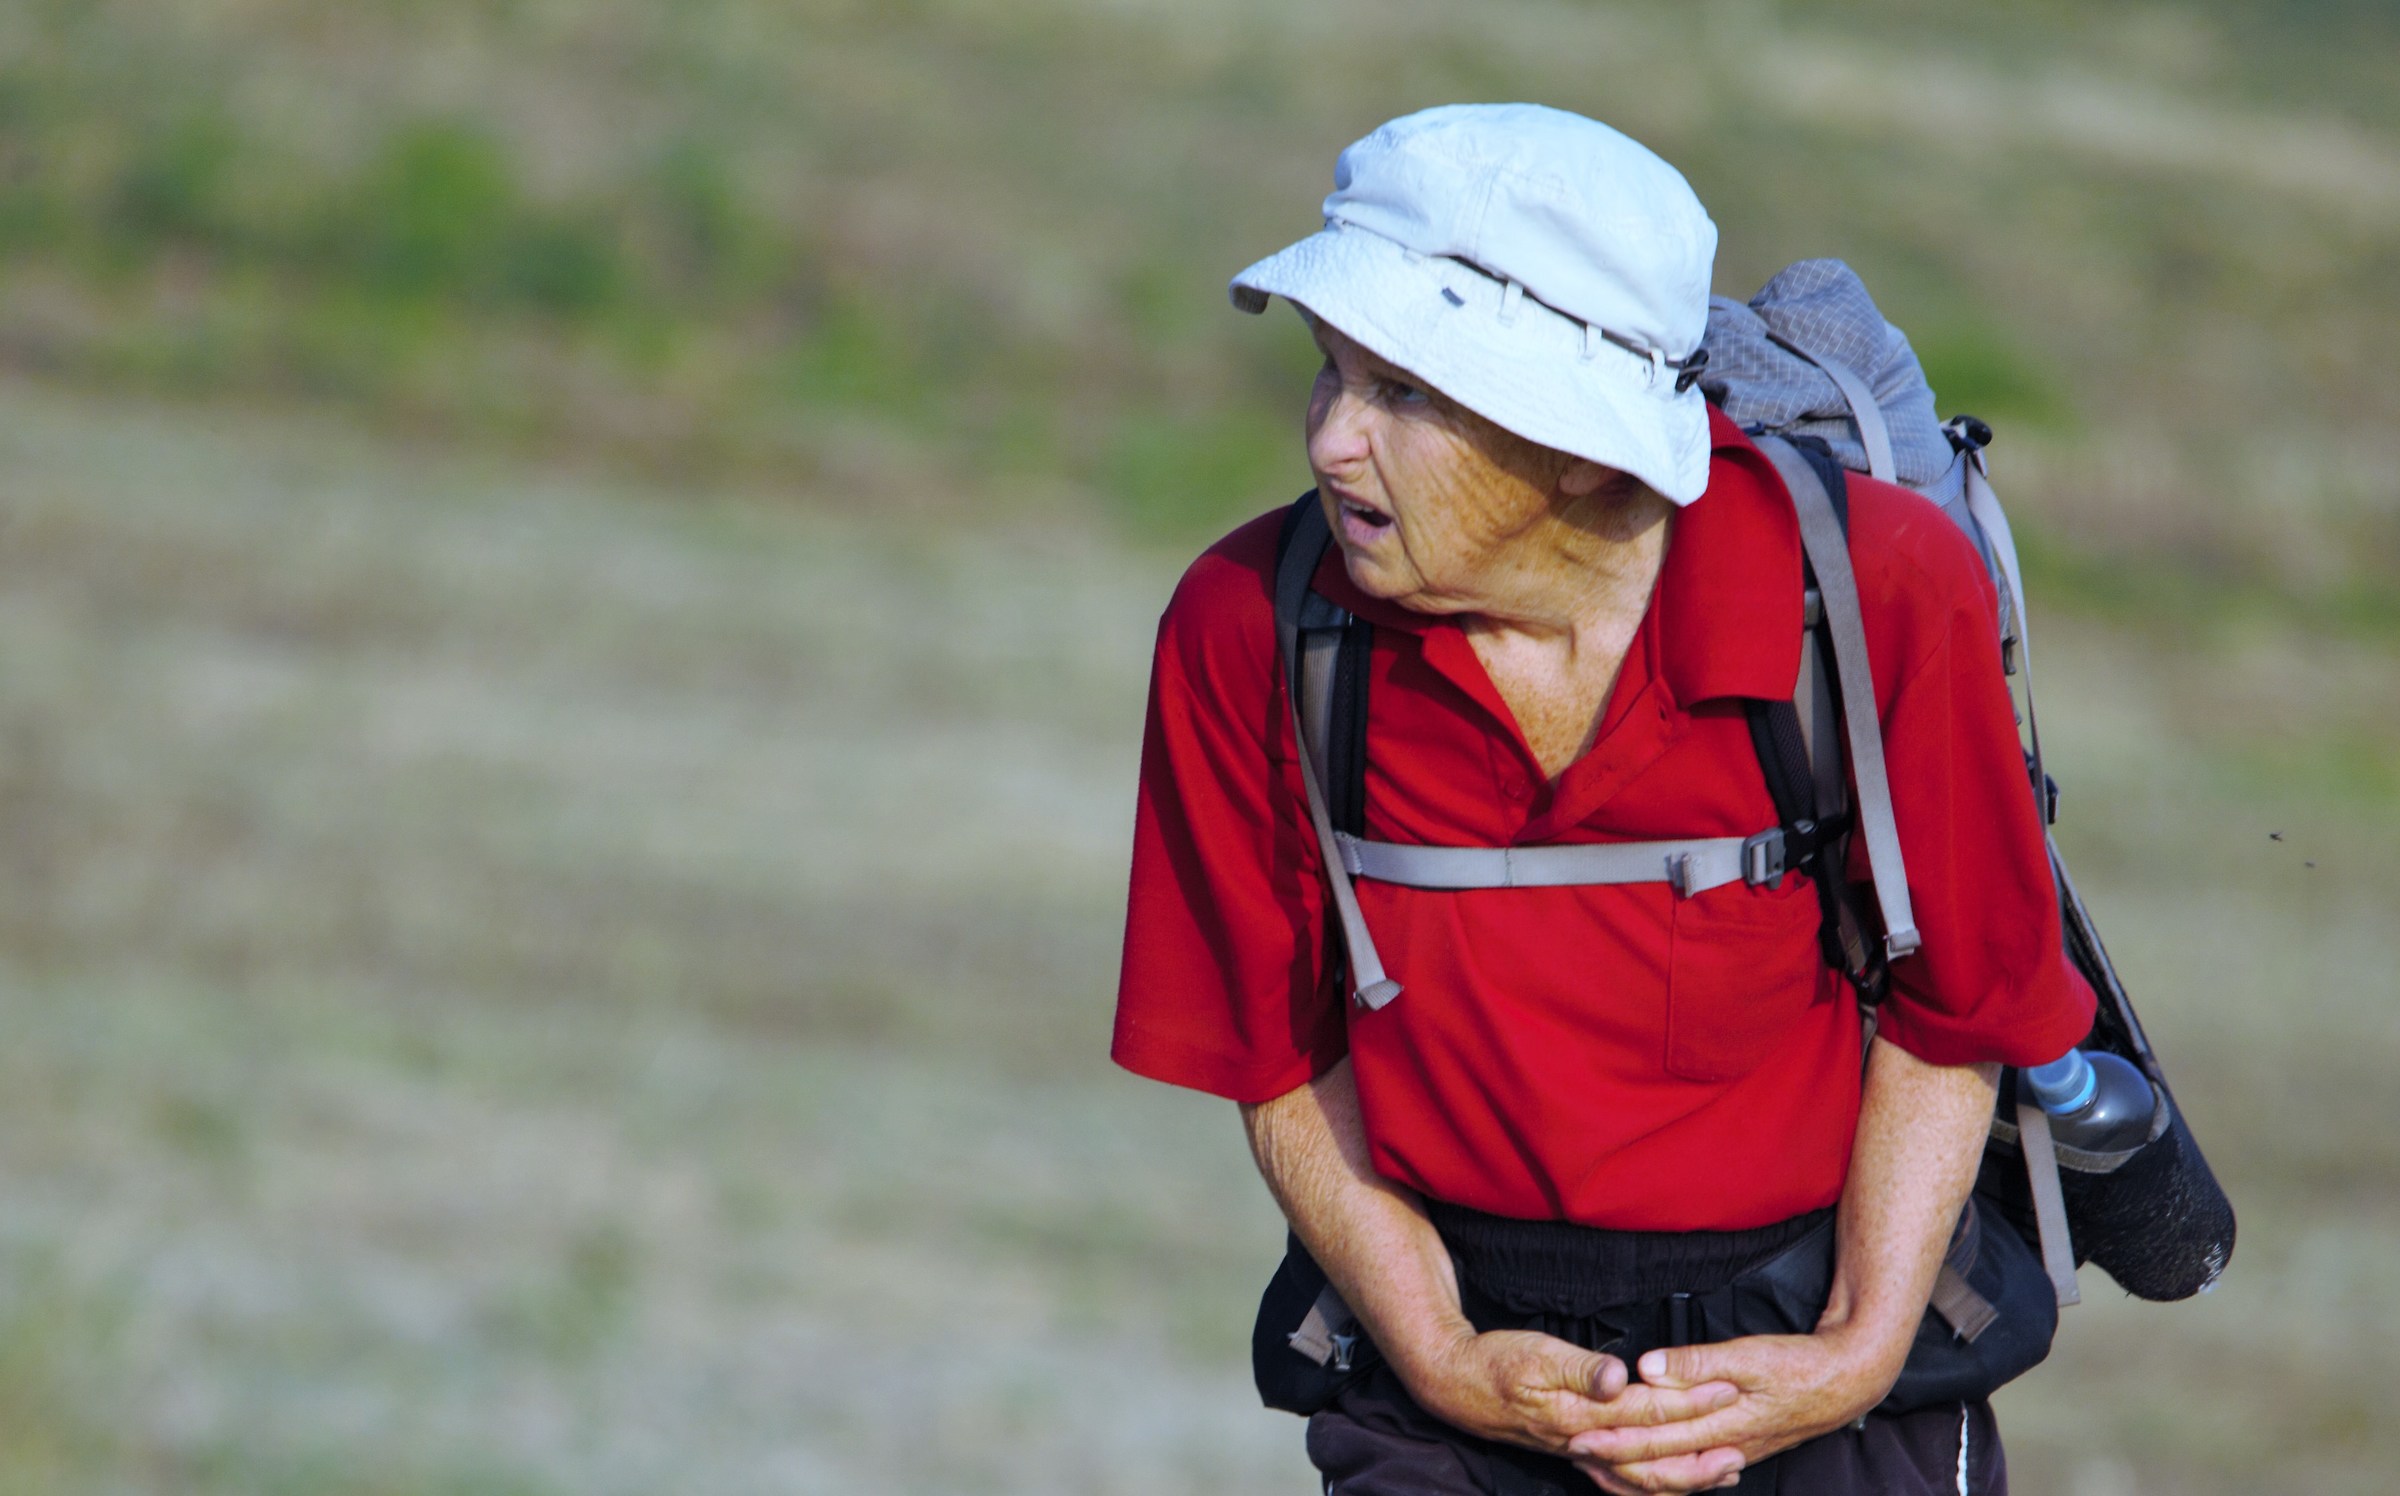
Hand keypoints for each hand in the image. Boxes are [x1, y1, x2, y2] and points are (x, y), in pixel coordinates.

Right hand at [1400, 1326, 1740, 1463]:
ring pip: (1642, 1477)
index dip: (1689, 1399)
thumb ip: (1580, 1369)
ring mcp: (1581, 1454)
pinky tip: (1676, 1482)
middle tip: (1744, 1444)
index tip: (1727, 1387)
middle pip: (1653, 1456)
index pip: (1648, 1410)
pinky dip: (1655, 1484)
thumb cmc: (1496, 1362)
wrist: (1456, 1385)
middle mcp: (1586, 1443)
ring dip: (1686, 1477)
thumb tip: (1620, 1377)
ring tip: (1726, 1472)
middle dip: (1701, 1451)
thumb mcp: (1536, 1354)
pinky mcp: (1577, 1455)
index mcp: (1581, 1414)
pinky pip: (1623, 1480)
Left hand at [1563, 1328, 1899, 1492]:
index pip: (1656, 1437)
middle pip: (1659, 1462)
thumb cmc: (1802, 1365)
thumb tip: (1649, 1368)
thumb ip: (1698, 1362)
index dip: (1614, 1438)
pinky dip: (1667, 1471)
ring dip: (1635, 1470)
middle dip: (1614, 1460)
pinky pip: (1694, 1468)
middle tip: (1573, 1454)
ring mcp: (1734, 1450)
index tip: (1578, 1434)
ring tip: (1599, 1466)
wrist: (1849, 1381)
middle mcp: (1724, 1446)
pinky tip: (1651, 1471)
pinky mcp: (1741, 1446)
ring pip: (1675, 1471)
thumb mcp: (1751, 1355)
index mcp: (1721, 1423)